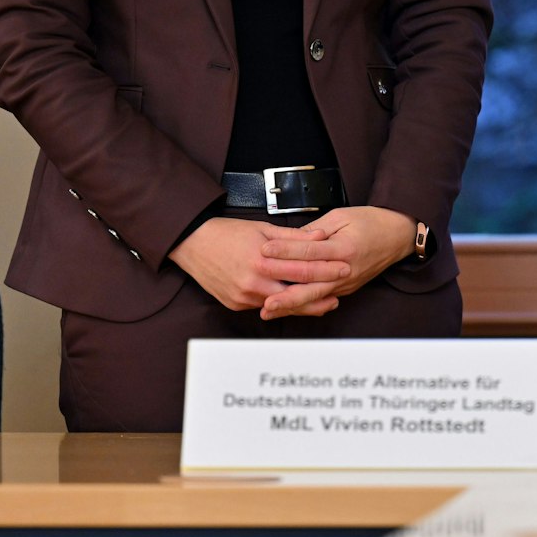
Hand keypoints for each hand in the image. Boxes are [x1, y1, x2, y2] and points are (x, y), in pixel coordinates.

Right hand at [169, 217, 345, 313]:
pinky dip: (279, 305)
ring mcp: (243, 297)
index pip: (302, 269)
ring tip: (321, 302)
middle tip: (337, 296)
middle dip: (318, 297)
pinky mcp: (235, 304)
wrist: (192, 243)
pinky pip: (263, 307)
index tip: (343, 268)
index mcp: (262, 261)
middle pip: (294, 295)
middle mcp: (252, 283)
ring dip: (301, 304)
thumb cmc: (226, 233)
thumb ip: (293, 237)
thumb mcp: (263, 229)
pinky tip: (293, 302)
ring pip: (280, 306)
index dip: (326, 270)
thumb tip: (321, 235)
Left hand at [257, 206, 415, 319]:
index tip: (264, 250)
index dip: (285, 250)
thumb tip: (291, 238)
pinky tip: (287, 310)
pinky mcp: (346, 289)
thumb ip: (315, 229)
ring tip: (269, 309)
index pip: (310, 250)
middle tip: (262, 293)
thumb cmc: (372, 223)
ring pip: (314, 296)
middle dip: (284, 289)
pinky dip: (304, 306)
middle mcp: (345, 269)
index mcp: (344, 247)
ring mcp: (346, 283)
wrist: (398, 236)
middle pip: (310, 281)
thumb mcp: (342, 216)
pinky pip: (322, 299)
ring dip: (290, 304)